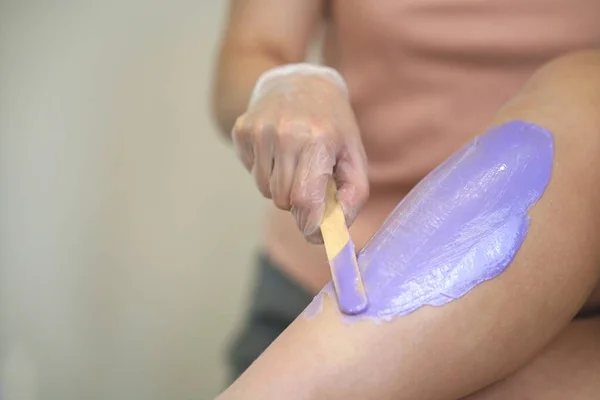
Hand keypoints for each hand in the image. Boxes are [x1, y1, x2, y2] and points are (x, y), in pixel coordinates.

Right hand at [232, 65, 368, 242]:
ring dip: (280, 186)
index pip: (305, 200)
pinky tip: (277, 149)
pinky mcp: (242, 130)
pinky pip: (251, 172)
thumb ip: (353, 195)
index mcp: (318, 140)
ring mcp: (260, 130)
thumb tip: (335, 230)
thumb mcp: (353, 155)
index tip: (314, 231)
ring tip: (293, 161)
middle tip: (309, 180)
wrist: (299, 82)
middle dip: (297, 200)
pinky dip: (265, 170)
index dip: (310, 224)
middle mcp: (286, 133)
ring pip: (265, 189)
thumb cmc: (332, 125)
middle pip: (283, 199)